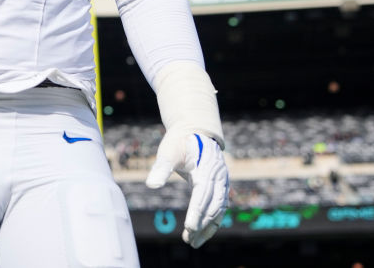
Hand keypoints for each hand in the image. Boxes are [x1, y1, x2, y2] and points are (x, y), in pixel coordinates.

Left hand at [145, 130, 228, 247]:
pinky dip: (212, 221)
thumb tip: (151, 185)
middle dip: (202, 224)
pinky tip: (201, 233)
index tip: (189, 227)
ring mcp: (222, 182)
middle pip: (213, 205)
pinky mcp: (221, 187)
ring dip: (208, 227)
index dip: (197, 211)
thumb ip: (161, 168)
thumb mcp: (168, 151)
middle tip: (189, 240)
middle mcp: (218, 177)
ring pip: (219, 209)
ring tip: (193, 242)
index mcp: (206, 167)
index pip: (203, 194)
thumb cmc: (179, 142)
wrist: (195, 131)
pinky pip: (220, 207)